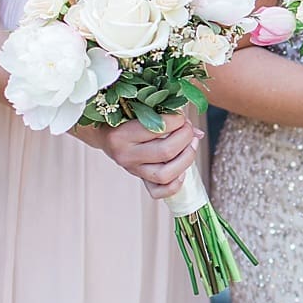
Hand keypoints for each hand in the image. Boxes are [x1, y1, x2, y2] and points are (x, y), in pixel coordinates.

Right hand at [77, 116, 201, 200]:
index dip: (177, 120)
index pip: (158, 128)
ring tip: (191, 146)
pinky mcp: (140, 180)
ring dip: (186, 159)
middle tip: (188, 129)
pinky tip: (181, 169)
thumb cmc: (124, 118)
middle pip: (166, 152)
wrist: (105, 135)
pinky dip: (175, 183)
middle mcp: (126, 155)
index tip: (180, 116)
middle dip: (185, 137)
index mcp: (122, 134)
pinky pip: (160, 192)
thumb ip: (165, 115)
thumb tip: (198, 132)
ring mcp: (133, 170)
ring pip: (165, 174)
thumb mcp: (139, 110)